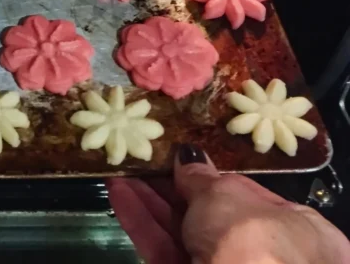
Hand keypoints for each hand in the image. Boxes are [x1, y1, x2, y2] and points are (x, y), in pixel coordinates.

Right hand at [108, 145, 349, 263]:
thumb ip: (202, 177)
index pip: (247, 196)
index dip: (211, 178)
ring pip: (181, 233)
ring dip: (149, 201)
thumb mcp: (226, 195)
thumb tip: (188, 158)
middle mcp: (262, 254)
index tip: (180, 159)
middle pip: (208, 216)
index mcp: (295, 230)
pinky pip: (161, 248)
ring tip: (120, 171)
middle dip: (172, 189)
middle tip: (142, 162)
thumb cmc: (251, 239)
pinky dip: (140, 222)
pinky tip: (118, 192)